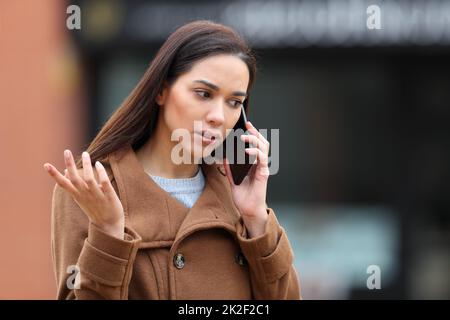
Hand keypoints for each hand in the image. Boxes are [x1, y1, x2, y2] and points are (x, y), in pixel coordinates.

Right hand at [44, 149, 124, 238]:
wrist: (108, 226)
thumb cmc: (94, 209)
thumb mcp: (81, 198)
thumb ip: (74, 186)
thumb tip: (66, 171)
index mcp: (77, 195)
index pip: (63, 184)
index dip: (54, 175)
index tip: (46, 164)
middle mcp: (85, 195)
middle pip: (74, 179)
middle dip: (70, 165)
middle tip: (66, 151)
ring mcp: (97, 196)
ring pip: (89, 179)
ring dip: (86, 165)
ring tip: (85, 153)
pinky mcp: (109, 196)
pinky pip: (104, 183)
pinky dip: (101, 173)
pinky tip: (99, 164)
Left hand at [223, 121, 269, 237]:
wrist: (247, 209)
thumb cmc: (243, 195)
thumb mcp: (233, 179)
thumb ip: (230, 168)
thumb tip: (225, 157)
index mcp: (253, 164)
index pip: (255, 145)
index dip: (252, 134)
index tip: (246, 125)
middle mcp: (259, 164)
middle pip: (262, 143)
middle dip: (255, 133)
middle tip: (248, 126)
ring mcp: (262, 168)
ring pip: (264, 148)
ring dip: (255, 140)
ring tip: (245, 137)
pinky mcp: (263, 174)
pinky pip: (262, 160)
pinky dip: (256, 153)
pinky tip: (248, 151)